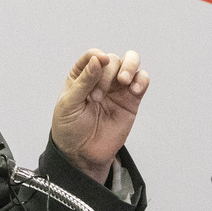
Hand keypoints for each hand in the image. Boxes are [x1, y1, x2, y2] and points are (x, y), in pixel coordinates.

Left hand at [50, 49, 148, 184]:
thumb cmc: (70, 129)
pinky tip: (134, 89)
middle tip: (98, 96)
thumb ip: (84, 81)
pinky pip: (142, 81)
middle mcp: (101, 79)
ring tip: (124, 81)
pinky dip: (141, 80)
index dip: (97, 57)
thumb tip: (98, 59)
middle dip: (108, 73)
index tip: (99, 63)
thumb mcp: (69, 104)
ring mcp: (118, 89)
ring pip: (131, 63)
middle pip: (112, 60)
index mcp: (81, 76)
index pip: (93, 56)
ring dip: (129, 66)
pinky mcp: (132, 100)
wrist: (83, 154)